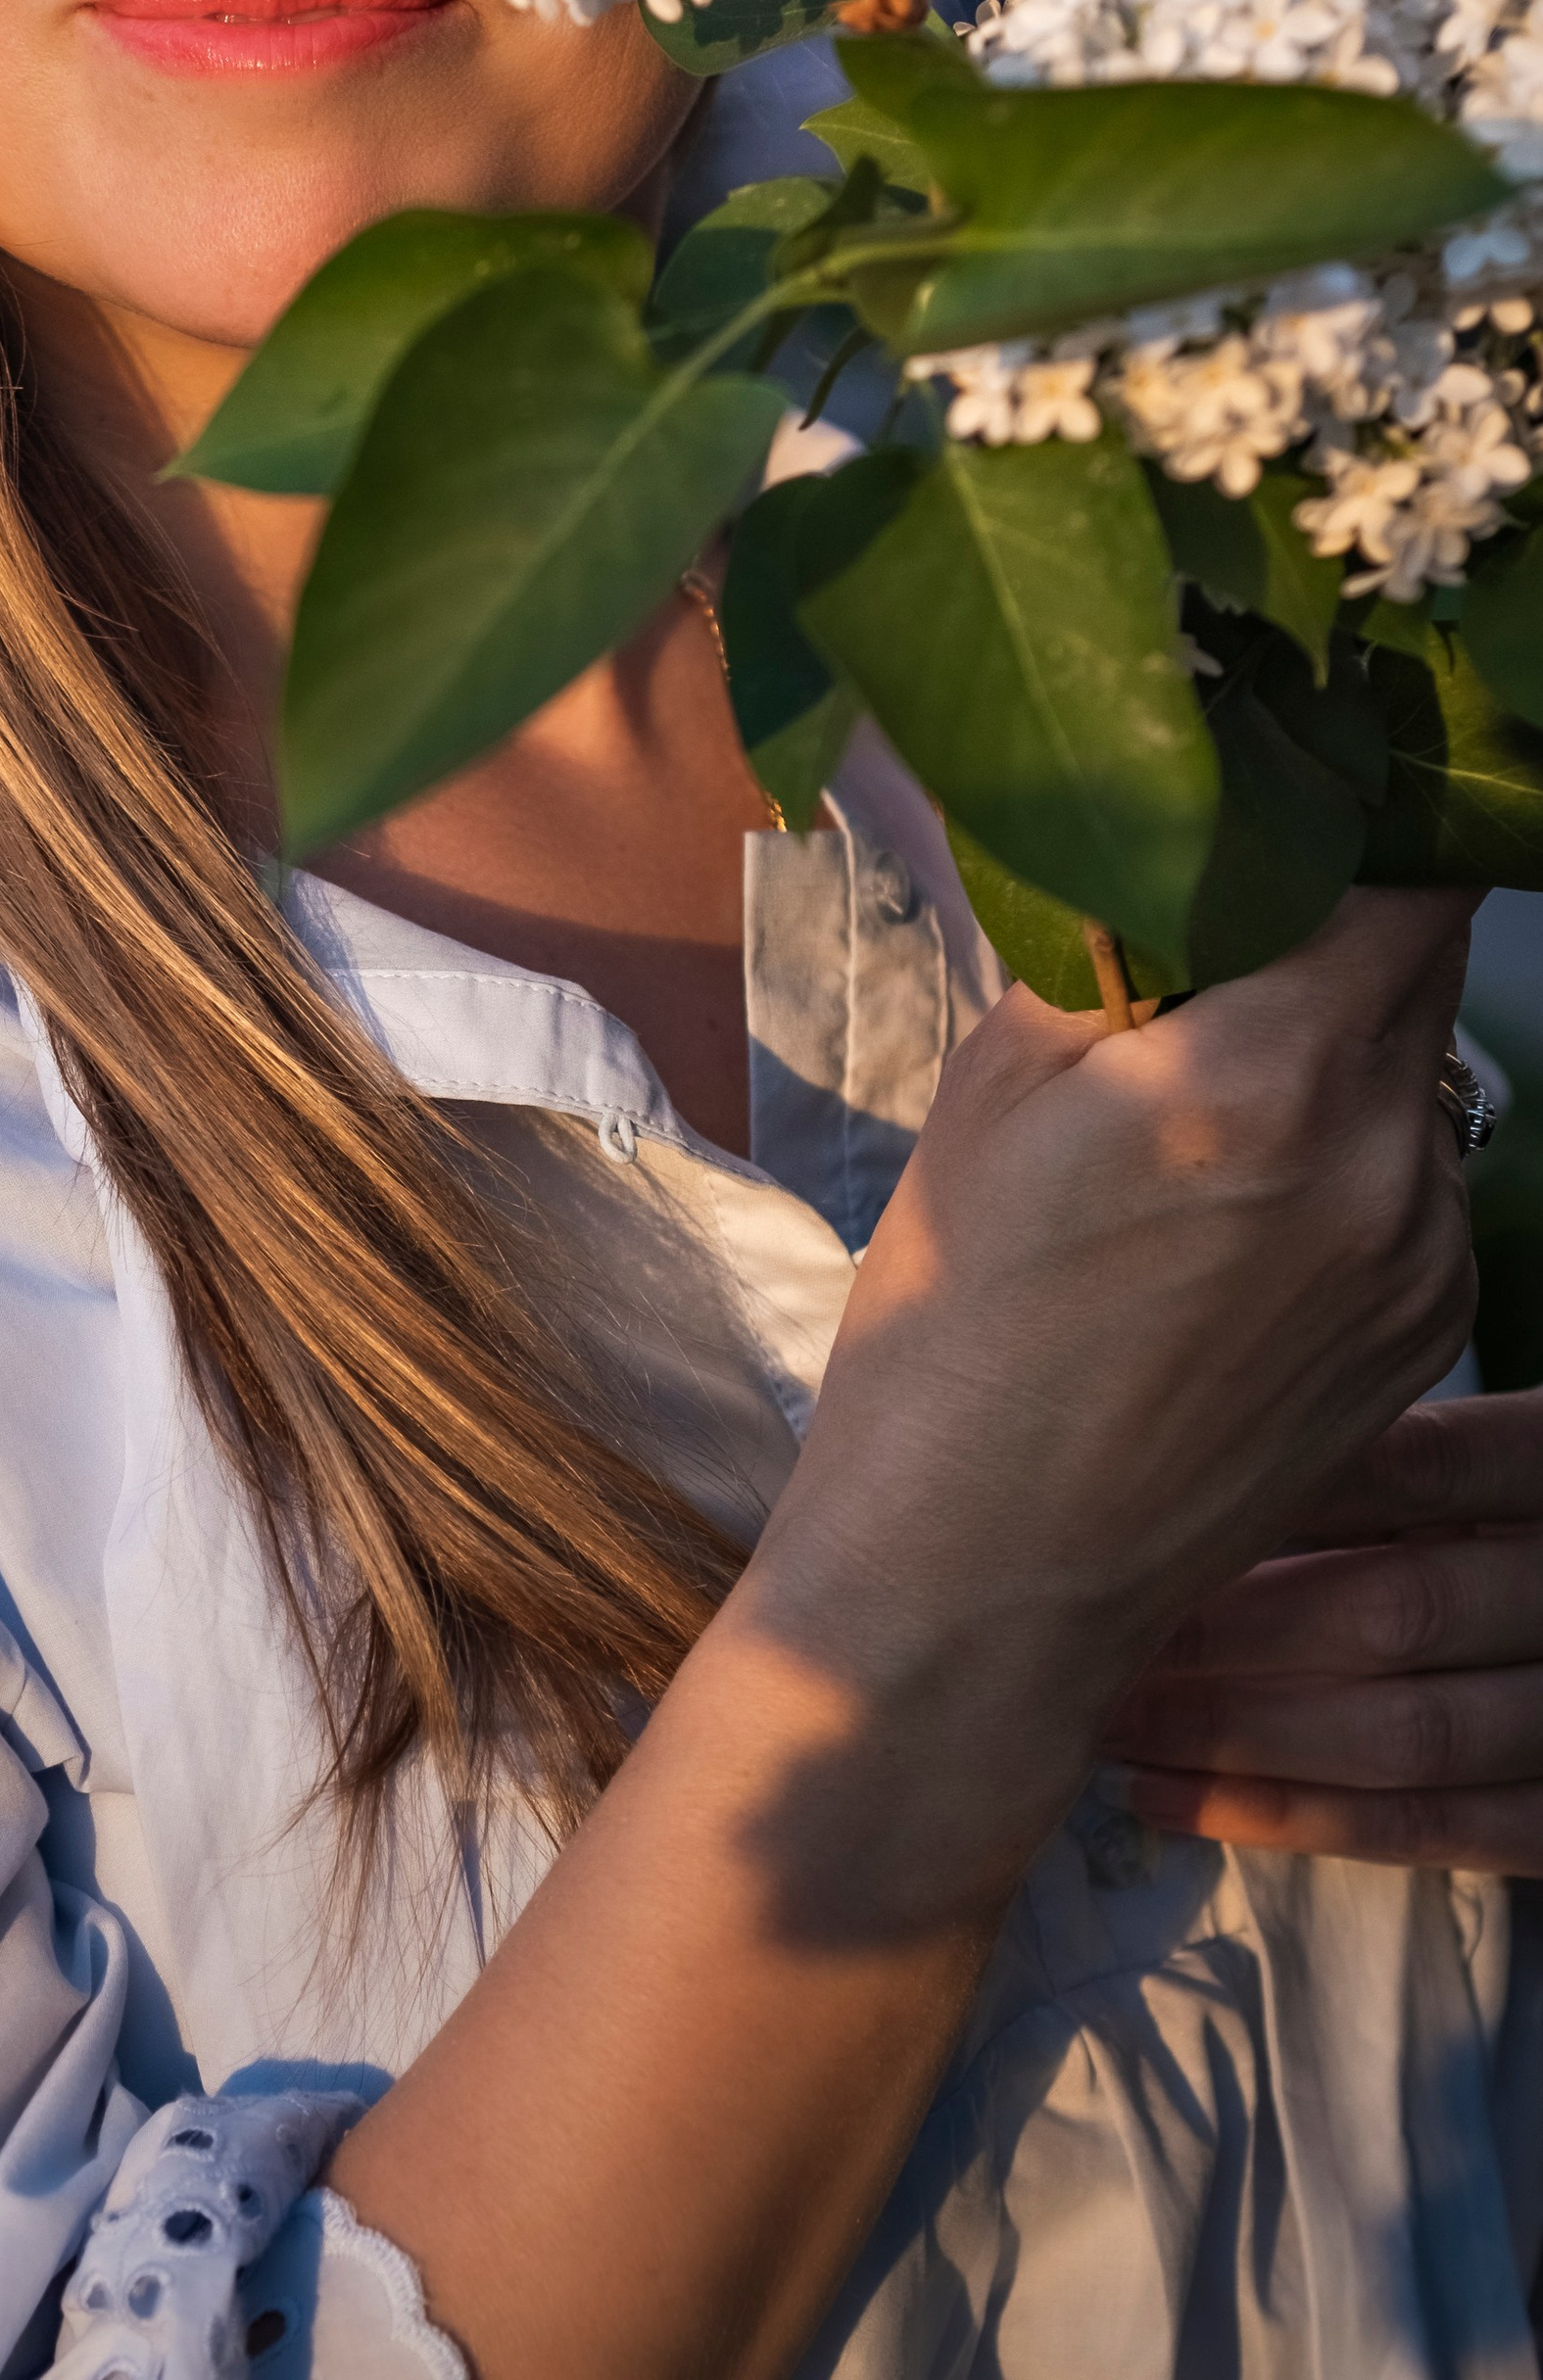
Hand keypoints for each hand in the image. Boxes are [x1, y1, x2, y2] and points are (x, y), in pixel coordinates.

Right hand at [741, 885, 1481, 1917]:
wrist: (985, 1577)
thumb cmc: (955, 1322)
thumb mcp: (995, 1084)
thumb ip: (1114, 944)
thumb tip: (1174, 843)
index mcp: (1274, 1071)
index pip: (1411, 871)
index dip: (1357, 820)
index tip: (1287, 806)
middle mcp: (1390, 1158)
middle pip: (1418, 963)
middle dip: (1333, 928)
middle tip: (1218, 942)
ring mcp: (1427, 1258)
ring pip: (1418, 1076)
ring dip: (1338, 1051)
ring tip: (1207, 1110)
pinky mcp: (1428, 1333)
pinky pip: (1419, 1186)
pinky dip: (1349, 1161)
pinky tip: (1233, 1219)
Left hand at [1101, 1387, 1542, 1872]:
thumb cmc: (1486, 1523)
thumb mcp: (1462, 1464)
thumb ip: (1360, 1458)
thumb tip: (1174, 1475)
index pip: (1424, 1466)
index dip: (1284, 1490)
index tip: (1141, 1508)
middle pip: (1402, 1613)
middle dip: (1230, 1631)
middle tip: (1088, 1629)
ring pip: (1407, 1737)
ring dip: (1235, 1735)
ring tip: (1104, 1721)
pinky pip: (1424, 1832)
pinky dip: (1285, 1819)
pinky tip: (1163, 1797)